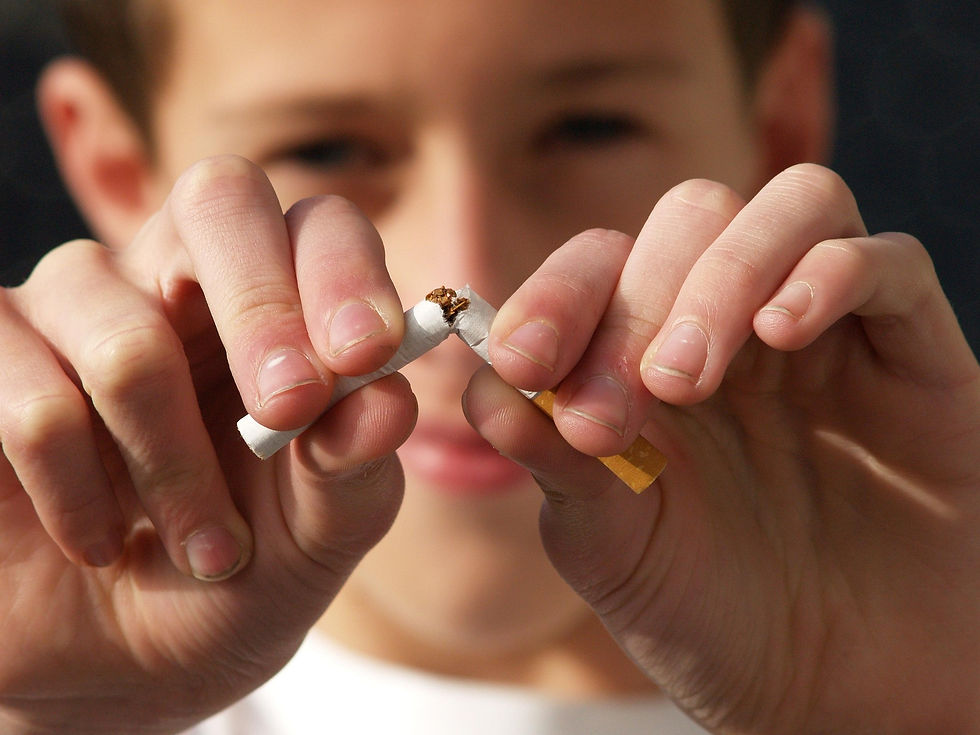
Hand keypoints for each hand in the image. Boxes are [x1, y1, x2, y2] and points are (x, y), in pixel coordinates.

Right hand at [0, 156, 414, 732]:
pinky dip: (79, 493)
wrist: (124, 659)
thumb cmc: (243, 569)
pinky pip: (31, 400)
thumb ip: (356, 464)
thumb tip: (387, 400)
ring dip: (178, 469)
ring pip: (128, 339)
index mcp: (279, 303)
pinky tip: (100, 540)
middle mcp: (174, 277)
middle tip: (287, 411)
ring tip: (210, 549)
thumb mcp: (321, 531)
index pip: (316, 225)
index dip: (343, 273)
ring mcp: (69, 308)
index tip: (366, 351)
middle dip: (264, 313)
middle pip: (217, 201)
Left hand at [463, 164, 979, 732]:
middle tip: (617, 409)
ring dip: (723, 275)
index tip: (522, 365)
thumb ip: (552, 460)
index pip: (600, 266)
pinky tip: (783, 331)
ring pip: (792, 207)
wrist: (830, 690)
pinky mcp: (915, 354)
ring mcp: (830, 332)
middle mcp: (738, 325)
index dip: (555, 297)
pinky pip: (889, 261)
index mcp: (650, 356)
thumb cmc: (709, 615)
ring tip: (685, 378)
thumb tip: (485, 391)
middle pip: (691, 219)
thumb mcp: (609, 544)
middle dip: (637, 303)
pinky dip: (830, 274)